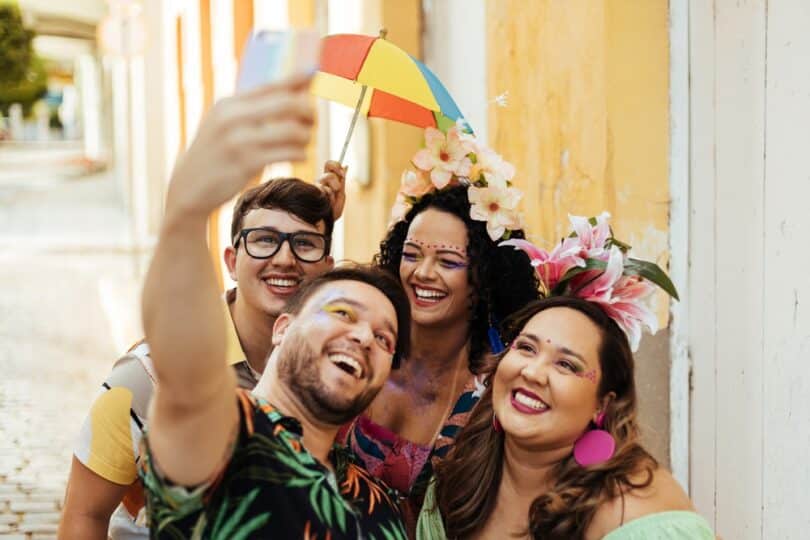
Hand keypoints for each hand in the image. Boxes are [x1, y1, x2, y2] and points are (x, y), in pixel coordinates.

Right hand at [165, 74, 313, 220]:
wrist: (188, 186)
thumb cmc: (216, 153)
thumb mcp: (226, 123)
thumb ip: (256, 106)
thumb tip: (296, 88)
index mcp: (228, 103)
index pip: (270, 86)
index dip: (296, 79)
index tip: (315, 74)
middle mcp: (233, 118)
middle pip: (287, 104)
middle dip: (307, 112)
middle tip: (312, 122)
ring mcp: (239, 141)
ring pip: (293, 131)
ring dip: (306, 137)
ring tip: (304, 143)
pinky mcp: (247, 164)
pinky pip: (288, 154)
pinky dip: (300, 154)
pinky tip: (299, 156)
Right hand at [316, 160, 346, 219]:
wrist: (323, 224)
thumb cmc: (331, 212)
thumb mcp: (340, 196)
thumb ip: (342, 183)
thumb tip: (346, 166)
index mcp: (327, 182)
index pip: (330, 165)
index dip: (337, 165)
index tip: (343, 172)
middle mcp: (320, 181)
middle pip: (328, 163)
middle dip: (337, 167)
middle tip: (342, 176)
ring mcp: (316, 185)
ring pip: (329, 176)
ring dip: (335, 187)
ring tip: (333, 198)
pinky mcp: (311, 190)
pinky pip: (325, 188)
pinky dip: (330, 196)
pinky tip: (327, 203)